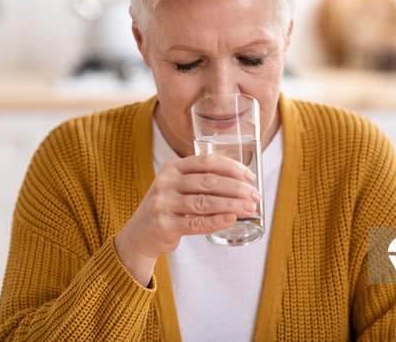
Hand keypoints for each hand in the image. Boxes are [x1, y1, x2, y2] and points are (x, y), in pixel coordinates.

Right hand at [114, 153, 259, 285]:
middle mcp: (166, 182)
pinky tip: (231, 220)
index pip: (206, 162)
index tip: (250, 177)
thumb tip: (243, 183)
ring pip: (204, 202)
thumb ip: (201, 180)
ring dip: (231, 205)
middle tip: (255, 196)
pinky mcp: (164, 225)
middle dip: (237, 188)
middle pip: (208, 181)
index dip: (231, 167)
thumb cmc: (169, 207)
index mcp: (172, 167)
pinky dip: (216, 221)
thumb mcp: (178, 186)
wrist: (140, 234)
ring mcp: (163, 203)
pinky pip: (195, 223)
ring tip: (250, 208)